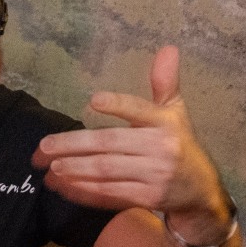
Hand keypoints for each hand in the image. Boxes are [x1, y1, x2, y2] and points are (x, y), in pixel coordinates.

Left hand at [33, 46, 227, 219]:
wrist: (201, 190)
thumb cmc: (179, 144)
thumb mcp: (175, 112)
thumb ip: (165, 83)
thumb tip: (168, 48)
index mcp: (165, 123)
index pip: (140, 110)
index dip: (118, 105)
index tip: (93, 100)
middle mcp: (160, 148)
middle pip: (109, 143)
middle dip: (73, 144)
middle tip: (44, 146)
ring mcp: (154, 175)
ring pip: (106, 171)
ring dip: (74, 169)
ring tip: (49, 166)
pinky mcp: (147, 198)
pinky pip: (110, 193)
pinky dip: (84, 190)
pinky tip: (63, 185)